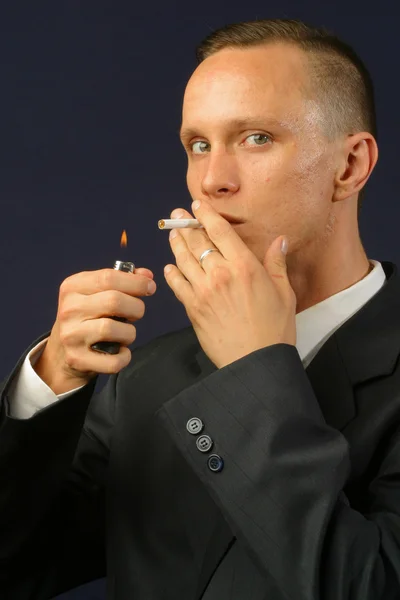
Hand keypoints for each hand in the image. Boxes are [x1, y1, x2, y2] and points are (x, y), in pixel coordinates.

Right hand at [35, 267, 155, 393]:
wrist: (62, 352)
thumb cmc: (88, 316)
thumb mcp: (96, 292)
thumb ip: (123, 280)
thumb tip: (147, 276)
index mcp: (72, 287)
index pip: (108, 278)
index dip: (136, 282)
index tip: (150, 287)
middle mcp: (69, 309)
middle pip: (114, 301)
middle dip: (136, 308)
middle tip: (136, 314)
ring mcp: (71, 335)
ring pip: (113, 329)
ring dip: (129, 333)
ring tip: (125, 334)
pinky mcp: (76, 359)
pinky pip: (112, 360)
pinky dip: (124, 357)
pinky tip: (121, 351)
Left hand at [164, 200, 295, 368]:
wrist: (255, 361)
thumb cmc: (274, 329)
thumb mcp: (284, 292)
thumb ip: (277, 263)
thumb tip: (280, 241)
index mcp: (244, 266)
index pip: (219, 232)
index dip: (205, 215)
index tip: (197, 206)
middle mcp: (221, 274)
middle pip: (197, 242)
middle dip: (186, 225)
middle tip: (176, 215)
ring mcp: (203, 292)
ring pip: (184, 260)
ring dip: (176, 244)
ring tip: (172, 234)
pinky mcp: (193, 309)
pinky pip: (177, 285)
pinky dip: (172, 273)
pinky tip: (169, 266)